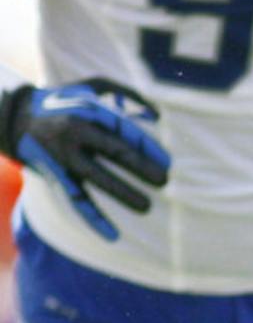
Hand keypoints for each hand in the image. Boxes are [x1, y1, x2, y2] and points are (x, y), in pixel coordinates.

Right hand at [0, 78, 170, 240]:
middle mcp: (75, 134)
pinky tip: (113, 236)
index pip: (123, 130)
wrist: (15, 117)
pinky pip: (77, 199)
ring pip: (96, 178)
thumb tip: (158, 114)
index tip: (167, 162)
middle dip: (140, 167)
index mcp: (87, 111)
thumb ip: (124, 93)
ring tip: (146, 208)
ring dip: (122, 193)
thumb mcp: (91, 86)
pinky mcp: (59, 176)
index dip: (147, 147)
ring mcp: (66, 157)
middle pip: (113, 152)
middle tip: (163, 181)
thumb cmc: (65, 101)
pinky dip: (94, 219)